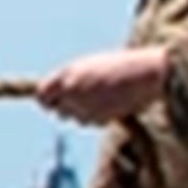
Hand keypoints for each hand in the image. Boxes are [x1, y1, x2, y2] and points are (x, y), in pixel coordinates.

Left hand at [37, 43, 172, 126]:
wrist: (145, 73)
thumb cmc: (118, 65)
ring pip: (75, 118)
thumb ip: (70, 79)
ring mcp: (85, 106)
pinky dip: (97, 117)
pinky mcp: (99, 118)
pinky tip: (111, 103)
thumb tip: (56, 93)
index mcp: (68, 73)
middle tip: (82, 99)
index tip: (51, 102)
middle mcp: (72, 90)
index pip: (42, 94)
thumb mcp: (89, 66)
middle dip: (65, 108)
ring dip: (83, 113)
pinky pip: (91, 122)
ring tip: (101, 97)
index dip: (45, 99)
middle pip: (57, 110)